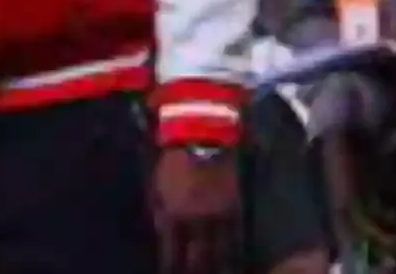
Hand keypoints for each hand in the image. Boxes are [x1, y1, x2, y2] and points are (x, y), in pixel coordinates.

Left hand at [153, 146, 239, 273]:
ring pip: (221, 253)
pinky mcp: (238, 208)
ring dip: (219, 268)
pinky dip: (236, 253)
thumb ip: (159, 212)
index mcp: (172, 215)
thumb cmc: (174, 160)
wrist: (203, 136)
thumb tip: (161, 234)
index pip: (172, 254)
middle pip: (198, 259)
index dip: (171, 269)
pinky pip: (238, 237)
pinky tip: (236, 263)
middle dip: (196, 272)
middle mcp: (197, 221)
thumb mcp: (157, 186)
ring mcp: (220, 216)